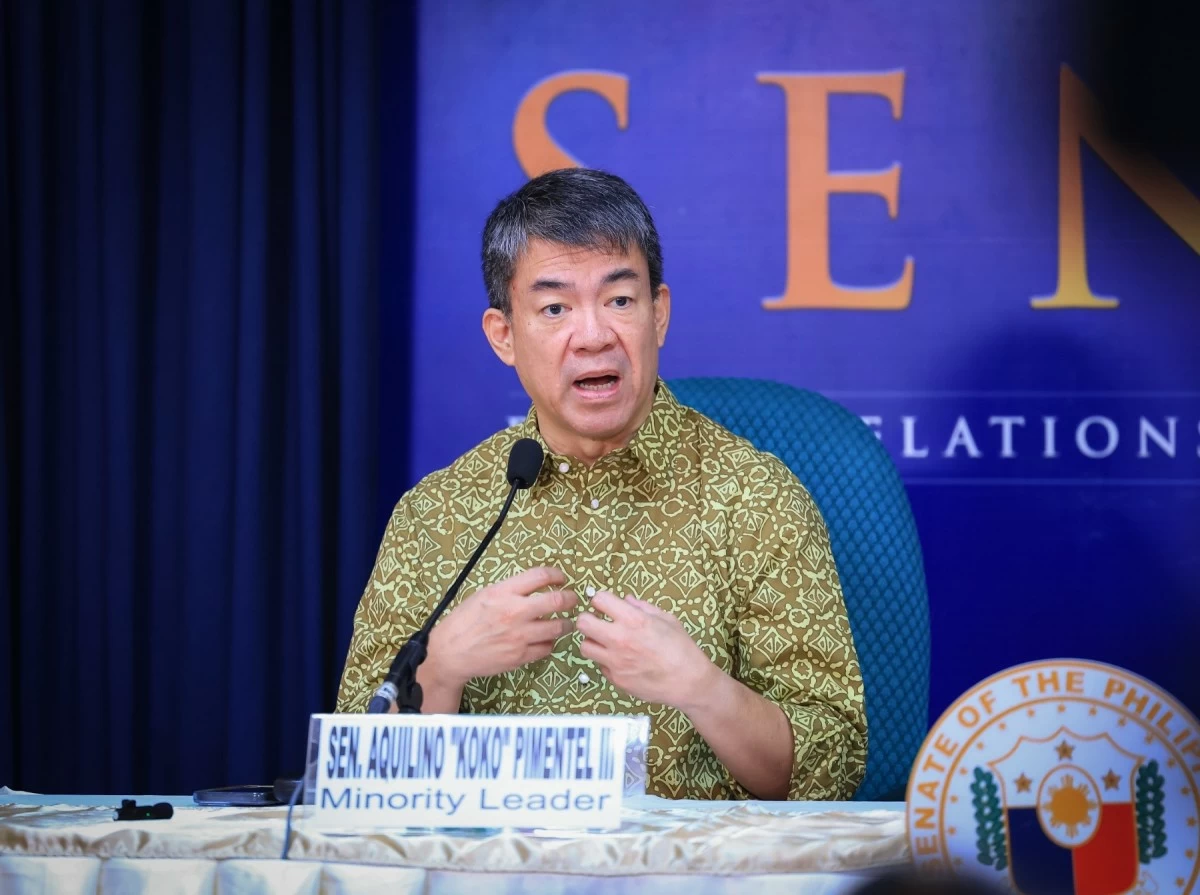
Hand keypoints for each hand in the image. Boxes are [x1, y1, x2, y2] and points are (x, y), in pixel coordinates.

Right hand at [428, 567, 577, 687]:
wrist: (450, 653)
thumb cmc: (464, 622)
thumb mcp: (484, 595)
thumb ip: (510, 590)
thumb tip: (536, 586)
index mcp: (503, 592)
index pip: (540, 576)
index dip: (557, 575)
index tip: (561, 579)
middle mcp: (514, 612)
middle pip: (557, 601)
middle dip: (571, 598)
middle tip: (572, 599)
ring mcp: (519, 636)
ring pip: (558, 627)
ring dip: (565, 623)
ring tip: (563, 622)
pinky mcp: (520, 656)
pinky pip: (547, 648)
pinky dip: (550, 642)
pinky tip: (545, 639)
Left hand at [576, 592, 716, 710]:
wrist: (689, 682)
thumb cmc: (682, 649)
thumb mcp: (667, 619)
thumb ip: (643, 607)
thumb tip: (626, 600)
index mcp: (634, 620)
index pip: (599, 599)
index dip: (601, 600)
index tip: (605, 605)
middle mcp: (620, 639)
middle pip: (583, 623)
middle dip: (589, 620)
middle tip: (598, 622)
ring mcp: (615, 661)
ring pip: (585, 646)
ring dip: (593, 642)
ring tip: (606, 642)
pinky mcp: (616, 679)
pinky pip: (600, 665)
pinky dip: (605, 661)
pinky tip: (620, 660)